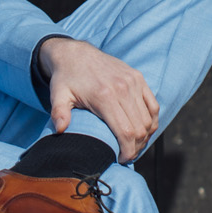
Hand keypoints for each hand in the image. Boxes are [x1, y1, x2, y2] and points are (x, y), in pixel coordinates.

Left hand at [38, 35, 158, 162]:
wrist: (76, 53)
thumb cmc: (66, 78)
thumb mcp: (58, 95)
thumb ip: (58, 112)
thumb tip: (59, 130)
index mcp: (104, 96)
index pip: (126, 132)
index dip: (127, 151)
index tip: (121, 159)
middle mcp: (122, 89)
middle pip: (139, 129)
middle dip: (136, 148)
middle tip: (127, 156)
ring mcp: (133, 82)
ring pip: (148, 119)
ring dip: (145, 136)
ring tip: (134, 145)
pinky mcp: (138, 78)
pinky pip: (153, 105)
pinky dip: (151, 121)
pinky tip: (143, 130)